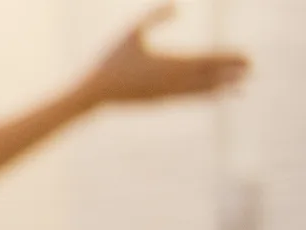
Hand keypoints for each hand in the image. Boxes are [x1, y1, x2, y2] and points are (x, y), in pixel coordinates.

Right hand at [74, 3, 248, 105]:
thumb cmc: (112, 58)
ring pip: (204, 91)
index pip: (210, 60)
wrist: (96, 91)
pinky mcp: (163, 101)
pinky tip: (216, 96)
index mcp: (172, 62)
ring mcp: (170, 93)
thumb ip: (155, 17)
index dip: (231, 58)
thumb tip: (177, 7)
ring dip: (224, 88)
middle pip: (213, 76)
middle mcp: (176, 80)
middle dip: (234, 73)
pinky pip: (191, 98)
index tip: (248, 57)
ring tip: (242, 87)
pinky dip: (208, 96)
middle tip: (252, 68)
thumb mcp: (131, 32)